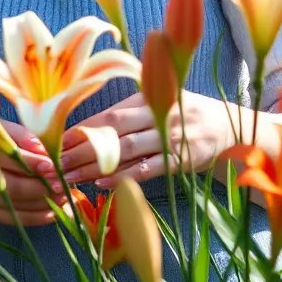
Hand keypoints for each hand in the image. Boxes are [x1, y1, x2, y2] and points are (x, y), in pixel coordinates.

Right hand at [0, 120, 64, 226]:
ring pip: (17, 205)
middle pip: (14, 186)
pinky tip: (53, 211)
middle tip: (63, 185)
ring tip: (64, 197)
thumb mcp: (8, 131)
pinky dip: (37, 217)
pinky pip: (15, 219)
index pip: (10, 159)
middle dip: (43, 187)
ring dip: (44, 203)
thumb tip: (42, 150)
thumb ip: (24, 136)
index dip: (33, 163)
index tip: (54, 166)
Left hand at [59, 91, 239, 187]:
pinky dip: (124, 176)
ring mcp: (170, 137)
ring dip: (95, 165)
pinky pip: (147, 169)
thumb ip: (129, 109)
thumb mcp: (159, 100)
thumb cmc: (182, 113)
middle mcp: (158, 114)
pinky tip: (102, 183)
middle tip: (55, 162)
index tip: (56, 141)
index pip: (108, 114)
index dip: (82, 128)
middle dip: (81, 147)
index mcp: (148, 98)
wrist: (226, 126)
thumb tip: (87, 126)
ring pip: (126, 152)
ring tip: (70, 176)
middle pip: (113, 131)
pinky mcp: (180, 160)